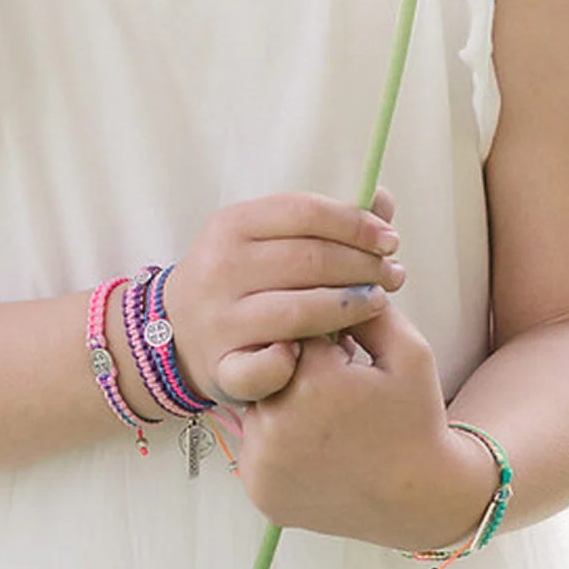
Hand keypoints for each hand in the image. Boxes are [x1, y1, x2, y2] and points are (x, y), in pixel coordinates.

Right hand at [160, 187, 403, 403]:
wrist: (174, 330)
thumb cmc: (239, 277)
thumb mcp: (268, 238)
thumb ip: (324, 221)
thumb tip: (382, 200)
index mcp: (233, 224)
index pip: (306, 213)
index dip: (356, 224)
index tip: (390, 240)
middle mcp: (221, 267)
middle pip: (309, 260)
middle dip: (363, 267)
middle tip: (394, 275)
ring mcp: (219, 319)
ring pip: (299, 311)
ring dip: (350, 307)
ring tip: (377, 303)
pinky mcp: (221, 366)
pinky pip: (266, 367)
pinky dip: (298, 361)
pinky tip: (327, 352)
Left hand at [235, 304, 497, 551]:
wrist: (418, 498)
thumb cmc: (416, 417)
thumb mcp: (409, 351)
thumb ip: (367, 306)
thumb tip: (332, 272)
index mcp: (314, 383)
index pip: (297, 328)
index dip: (324, 335)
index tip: (344, 350)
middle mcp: (277, 424)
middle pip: (270, 364)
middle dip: (297, 363)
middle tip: (334, 383)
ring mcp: (263, 462)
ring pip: (258, 402)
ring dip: (281, 397)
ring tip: (326, 413)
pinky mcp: (259, 489)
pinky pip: (255, 444)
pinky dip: (276, 438)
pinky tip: (313, 442)